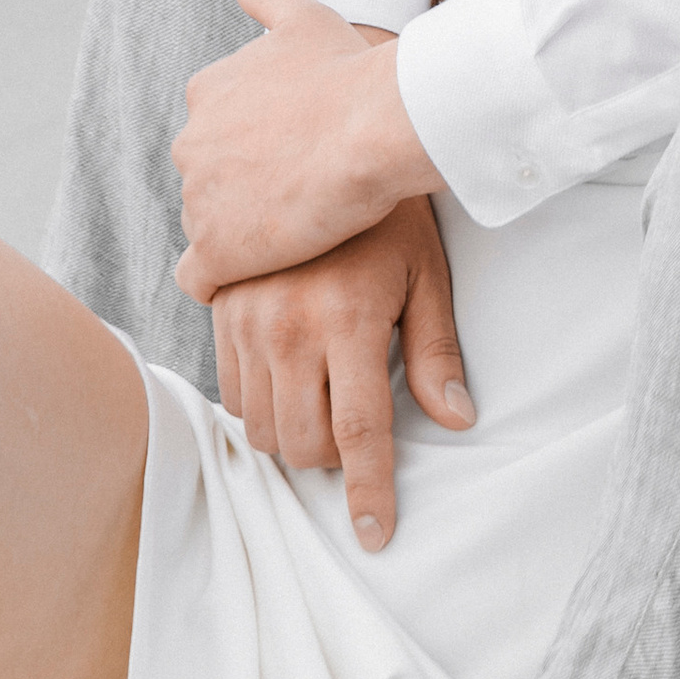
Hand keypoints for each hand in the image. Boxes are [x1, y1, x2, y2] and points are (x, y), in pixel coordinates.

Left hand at [172, 0, 436, 296]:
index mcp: (207, 92)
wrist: (374, 126)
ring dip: (243, 232)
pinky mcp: (215, 251)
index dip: (257, 145)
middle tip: (304, 191)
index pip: (216, 130)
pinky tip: (261, 272)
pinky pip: (199, 280)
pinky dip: (224, 279)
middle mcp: (190, 143)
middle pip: (210, 179)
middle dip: (245, 189)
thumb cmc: (350, 71)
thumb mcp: (307, 18)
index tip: (296, 151)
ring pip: (210, 227)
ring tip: (298, 232)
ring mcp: (198, 200)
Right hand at [210, 197, 472, 552]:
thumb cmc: (391, 214)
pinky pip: (232, 395)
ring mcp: (247, 321)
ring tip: (330, 404)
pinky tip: (293, 380)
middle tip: (361, 434)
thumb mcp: (426, 274)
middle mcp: (288, 328)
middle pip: (304, 445)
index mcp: (348, 320)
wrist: (327, 144)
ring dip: (297, 437)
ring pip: (262, 429)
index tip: (375, 534)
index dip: (369, 492)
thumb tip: (457, 419)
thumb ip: (436, 353)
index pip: (360, 434)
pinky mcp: (221, 313)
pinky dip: (263, 407)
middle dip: (335, 461)